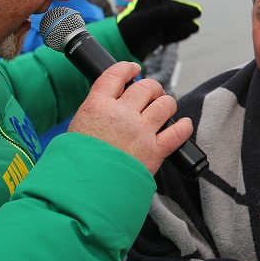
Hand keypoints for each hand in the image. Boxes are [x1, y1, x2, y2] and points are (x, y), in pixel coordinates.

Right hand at [67, 62, 192, 174]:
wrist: (83, 192)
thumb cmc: (75, 165)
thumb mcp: (75, 130)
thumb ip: (95, 114)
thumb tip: (107, 107)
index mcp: (97, 106)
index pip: (116, 75)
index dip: (128, 68)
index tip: (134, 69)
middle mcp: (121, 114)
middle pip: (146, 87)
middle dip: (151, 88)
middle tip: (151, 94)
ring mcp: (140, 132)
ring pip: (165, 104)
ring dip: (167, 103)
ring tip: (164, 108)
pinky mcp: (155, 151)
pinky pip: (178, 132)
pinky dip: (184, 127)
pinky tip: (183, 125)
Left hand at [117, 0, 200, 58]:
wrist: (121, 51)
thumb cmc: (130, 31)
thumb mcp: (146, 20)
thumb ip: (163, 14)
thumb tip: (180, 11)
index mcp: (144, 1)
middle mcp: (150, 11)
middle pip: (171, 7)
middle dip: (184, 10)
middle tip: (198, 12)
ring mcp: (153, 25)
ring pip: (173, 21)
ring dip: (184, 23)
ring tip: (195, 28)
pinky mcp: (155, 37)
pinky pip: (171, 33)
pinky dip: (180, 33)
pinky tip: (190, 32)